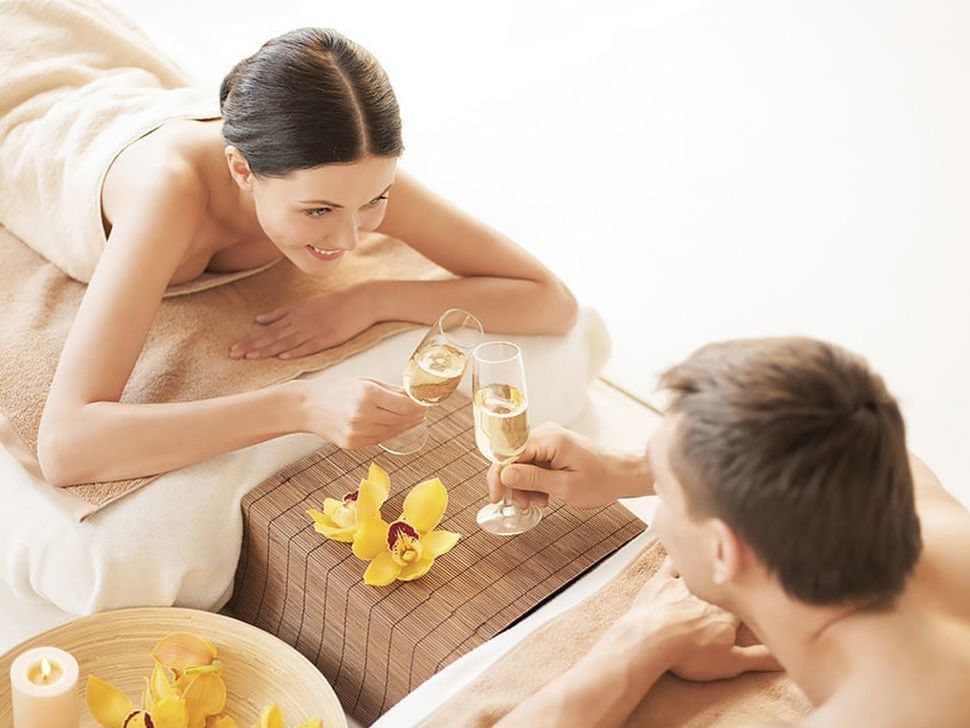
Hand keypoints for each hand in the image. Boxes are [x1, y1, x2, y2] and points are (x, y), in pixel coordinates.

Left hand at [230, 287, 373, 359]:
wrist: (360, 301)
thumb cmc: (333, 303)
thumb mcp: (304, 304)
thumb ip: (281, 313)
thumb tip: (258, 320)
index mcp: (294, 315)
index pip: (268, 331)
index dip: (250, 340)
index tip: (233, 349)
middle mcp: (300, 322)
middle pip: (272, 337)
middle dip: (252, 347)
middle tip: (234, 355)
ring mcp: (314, 331)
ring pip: (286, 343)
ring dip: (268, 351)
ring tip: (250, 358)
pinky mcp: (328, 338)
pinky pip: (309, 346)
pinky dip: (296, 351)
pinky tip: (283, 357)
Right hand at [301, 378, 425, 449]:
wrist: (307, 407)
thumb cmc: (335, 390)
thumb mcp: (364, 381)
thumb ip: (391, 389)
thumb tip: (413, 394)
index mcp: (367, 394)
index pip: (405, 406)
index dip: (419, 406)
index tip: (426, 403)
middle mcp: (363, 415)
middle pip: (401, 420)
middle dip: (416, 416)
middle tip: (424, 412)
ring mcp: (358, 432)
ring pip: (393, 432)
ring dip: (406, 426)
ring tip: (413, 420)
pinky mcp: (353, 444)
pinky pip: (380, 439)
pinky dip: (390, 433)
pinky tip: (396, 426)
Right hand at [487, 423, 650, 509]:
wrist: (622, 475)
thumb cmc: (601, 481)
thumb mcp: (564, 486)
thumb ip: (532, 479)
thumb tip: (504, 474)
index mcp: (549, 439)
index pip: (509, 454)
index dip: (499, 477)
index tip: (497, 497)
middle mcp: (546, 434)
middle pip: (513, 458)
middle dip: (514, 484)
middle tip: (524, 505)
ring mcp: (549, 440)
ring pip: (522, 463)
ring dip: (525, 486)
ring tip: (538, 503)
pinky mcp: (553, 448)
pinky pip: (533, 463)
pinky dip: (534, 481)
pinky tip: (543, 495)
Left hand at [631, 559, 780, 681]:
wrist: (650, 639)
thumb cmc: (690, 654)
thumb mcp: (731, 663)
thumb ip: (761, 659)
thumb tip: (787, 658)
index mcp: (728, 611)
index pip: (748, 601)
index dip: (754, 598)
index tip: (762, 592)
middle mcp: (709, 592)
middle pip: (727, 580)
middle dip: (735, 575)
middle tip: (743, 563)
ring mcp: (684, 584)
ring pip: (700, 566)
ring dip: (708, 560)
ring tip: (718, 547)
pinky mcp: (660, 582)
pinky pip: (670, 563)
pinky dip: (676, 555)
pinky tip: (679, 545)